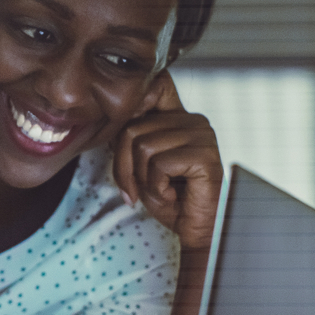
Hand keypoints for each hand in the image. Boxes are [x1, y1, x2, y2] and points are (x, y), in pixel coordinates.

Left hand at [112, 72, 223, 250]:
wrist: (194, 230)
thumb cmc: (169, 198)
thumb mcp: (139, 163)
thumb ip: (130, 137)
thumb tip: (110, 118)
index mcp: (180, 116)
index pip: (155, 85)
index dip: (132, 105)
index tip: (125, 140)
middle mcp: (194, 120)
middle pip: (132, 128)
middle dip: (125, 165)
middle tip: (141, 186)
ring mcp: (202, 136)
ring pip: (143, 146)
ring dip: (142, 178)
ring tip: (161, 188)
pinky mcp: (205, 157)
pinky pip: (159, 164)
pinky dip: (157, 187)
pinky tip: (172, 194)